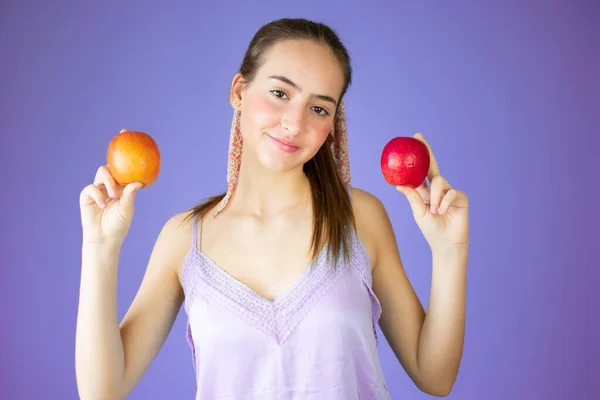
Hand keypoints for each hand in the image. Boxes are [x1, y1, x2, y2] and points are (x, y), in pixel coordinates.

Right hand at [79, 138, 142, 245]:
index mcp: (122, 185)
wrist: (104, 238)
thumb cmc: (119, 225)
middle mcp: (110, 184)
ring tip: (113, 195)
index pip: (125, 166)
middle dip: (115, 149)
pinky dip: (98, 196)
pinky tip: (102, 203)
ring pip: (102, 173)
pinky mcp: (86, 195)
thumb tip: (138, 182)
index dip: (126, 150)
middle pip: (111, 163)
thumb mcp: (127, 209)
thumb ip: (130, 195)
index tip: (129, 135)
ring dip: (109, 183)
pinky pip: (91, 188)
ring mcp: (98, 188)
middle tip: (122, 140)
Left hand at [396, 133, 468, 249]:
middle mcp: (437, 189)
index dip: (418, 157)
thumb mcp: (418, 213)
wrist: (446, 243)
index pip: (420, 171)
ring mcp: (449, 192)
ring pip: (439, 182)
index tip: (413, 140)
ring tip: (434, 211)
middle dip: (426, 151)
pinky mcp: (460, 197)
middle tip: (419, 138)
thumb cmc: (431, 229)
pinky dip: (444, 202)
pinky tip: (442, 211)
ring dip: (434, 196)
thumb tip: (399, 185)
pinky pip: (450, 193)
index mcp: (425, 191)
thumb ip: (412, 197)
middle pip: (432, 166)